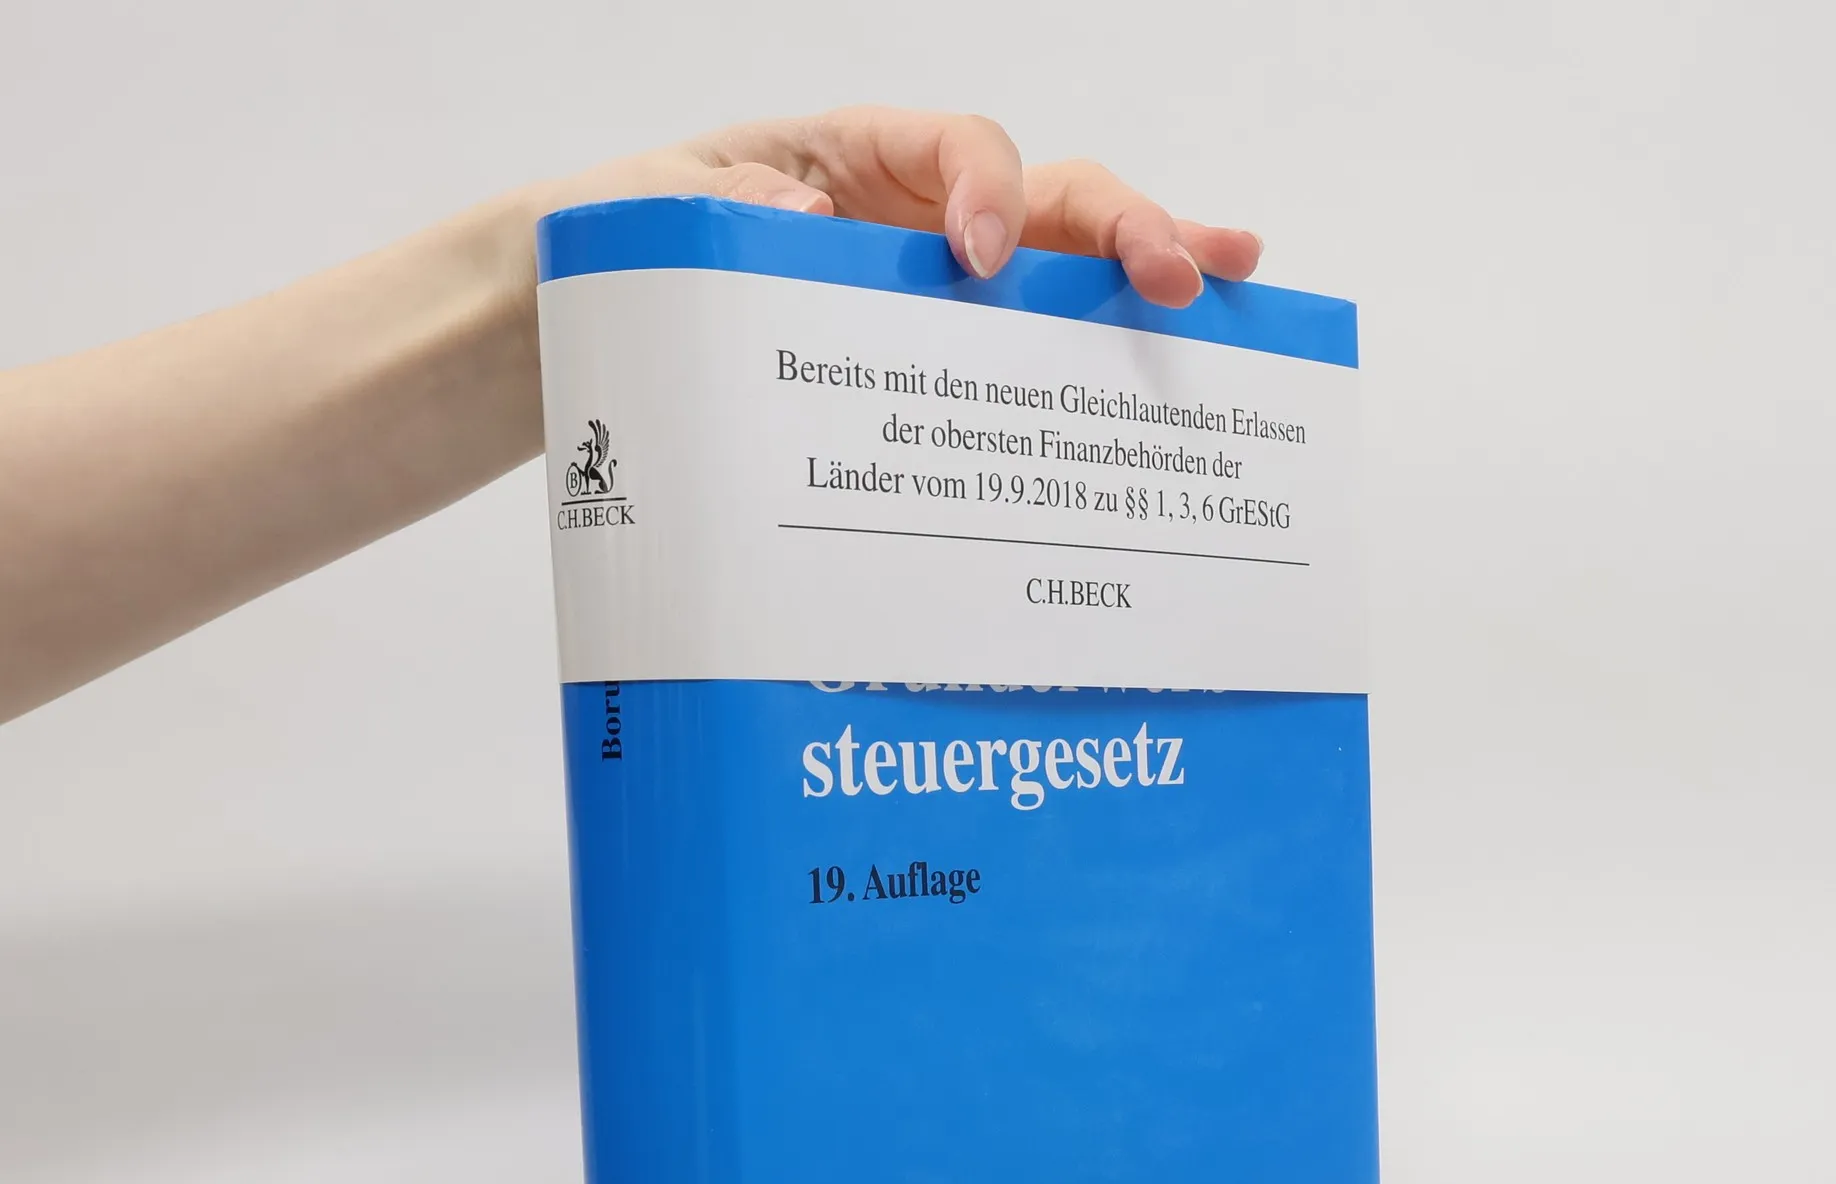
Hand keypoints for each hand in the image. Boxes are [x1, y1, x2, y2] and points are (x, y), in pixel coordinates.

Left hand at [544, 106, 1262, 309]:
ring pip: (1062, 264)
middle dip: (1121, 229)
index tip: (981, 260)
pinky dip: (1091, 353)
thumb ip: (722, 206)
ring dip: (1145, 272)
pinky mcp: (933, 355)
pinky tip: (1161, 362)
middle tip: (1184, 274)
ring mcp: (936, 285)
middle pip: (1047, 198)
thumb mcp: (654, 210)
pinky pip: (1022, 348)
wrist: (582, 321)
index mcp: (855, 159)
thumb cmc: (624, 246)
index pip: (955, 145)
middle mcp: (915, 214)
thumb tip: (815, 226)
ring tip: (1229, 280)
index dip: (988, 189)